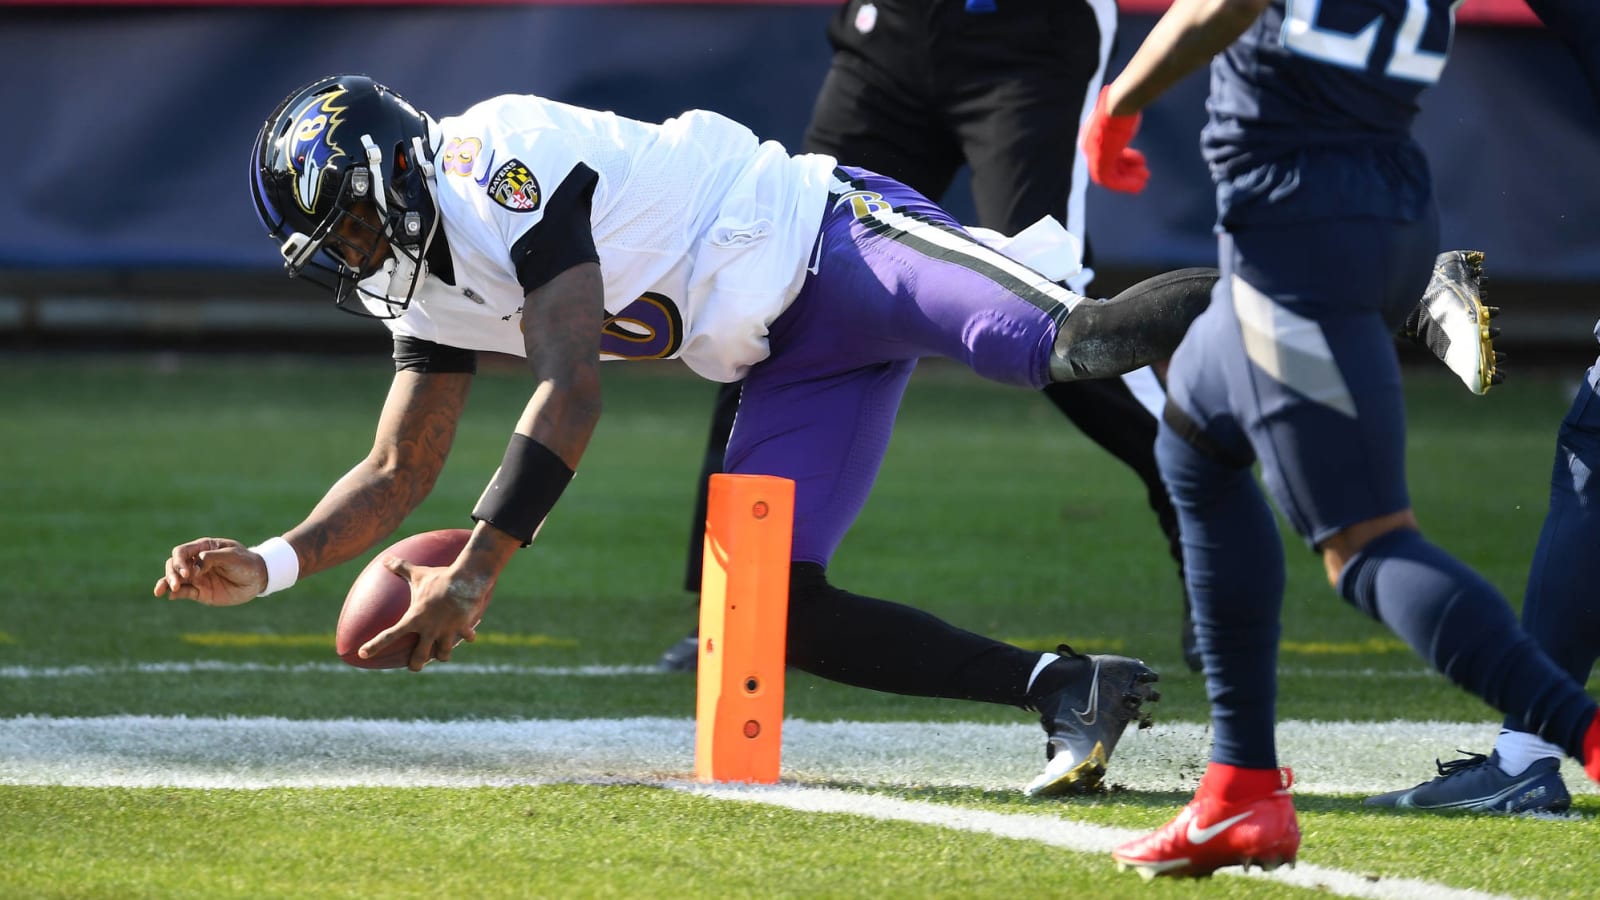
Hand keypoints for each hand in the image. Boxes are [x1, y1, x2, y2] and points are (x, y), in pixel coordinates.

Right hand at [153, 537, 264, 605]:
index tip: (188, 573)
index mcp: (203, 548)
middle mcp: (196, 562)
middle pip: (174, 564)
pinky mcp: (200, 591)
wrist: (258, 578)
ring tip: (161, 591)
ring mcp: (197, 577)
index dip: (180, 561)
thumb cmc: (246, 562)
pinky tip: (170, 596)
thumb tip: (193, 568)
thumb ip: (211, 558)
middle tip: (177, 583)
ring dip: (167, 583)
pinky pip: (183, 592)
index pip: (182, 552)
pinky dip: (175, 594)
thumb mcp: (232, 556)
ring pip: (175, 579)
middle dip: (172, 573)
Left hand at [360, 557, 488, 671]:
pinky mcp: (462, 628)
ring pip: (443, 654)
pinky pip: (466, 637)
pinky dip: (467, 636)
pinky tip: (469, 635)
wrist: (465, 580)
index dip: (374, 646)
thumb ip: (401, 567)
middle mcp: (429, 629)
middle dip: (416, 665)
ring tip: (442, 654)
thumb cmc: (439, 577)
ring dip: (442, 655)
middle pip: (419, 657)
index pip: (389, 635)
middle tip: (414, 666)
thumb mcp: (418, 573)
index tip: (362, 654)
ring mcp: (446, 631)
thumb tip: (385, 559)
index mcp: (414, 618)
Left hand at [1082, 85, 1149, 193]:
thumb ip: (1122, 119)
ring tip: (1143, 182)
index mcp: (1091, 135)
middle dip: (1127, 171)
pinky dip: (1125, 184)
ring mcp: (1093, 155)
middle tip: (1144, 175)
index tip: (1141, 161)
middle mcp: (1089, 146)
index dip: (1125, 159)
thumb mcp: (1121, 113)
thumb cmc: (1125, 102)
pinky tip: (1138, 185)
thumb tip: (1135, 97)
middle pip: (1108, 165)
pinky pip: (1111, 181)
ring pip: (1109, 176)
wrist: (1121, 102)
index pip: (1106, 153)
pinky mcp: (1099, 162)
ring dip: (1127, 181)